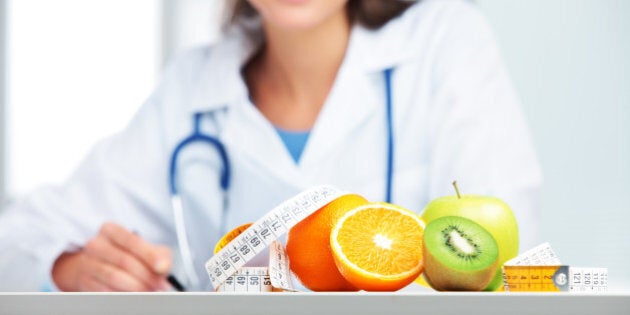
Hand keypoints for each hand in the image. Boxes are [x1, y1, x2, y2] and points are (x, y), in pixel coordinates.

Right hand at [52, 222, 172, 290]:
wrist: (99, 265)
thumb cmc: (128, 255)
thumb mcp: (146, 249)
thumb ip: (159, 255)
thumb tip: (163, 267)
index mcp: (110, 231)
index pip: (132, 241)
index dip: (149, 255)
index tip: (162, 268)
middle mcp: (96, 244)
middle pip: (124, 261)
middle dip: (146, 276)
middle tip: (160, 286)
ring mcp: (87, 263)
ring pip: (114, 277)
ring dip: (136, 288)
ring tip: (150, 291)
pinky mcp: (85, 281)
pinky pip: (105, 290)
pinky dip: (123, 295)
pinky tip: (135, 296)